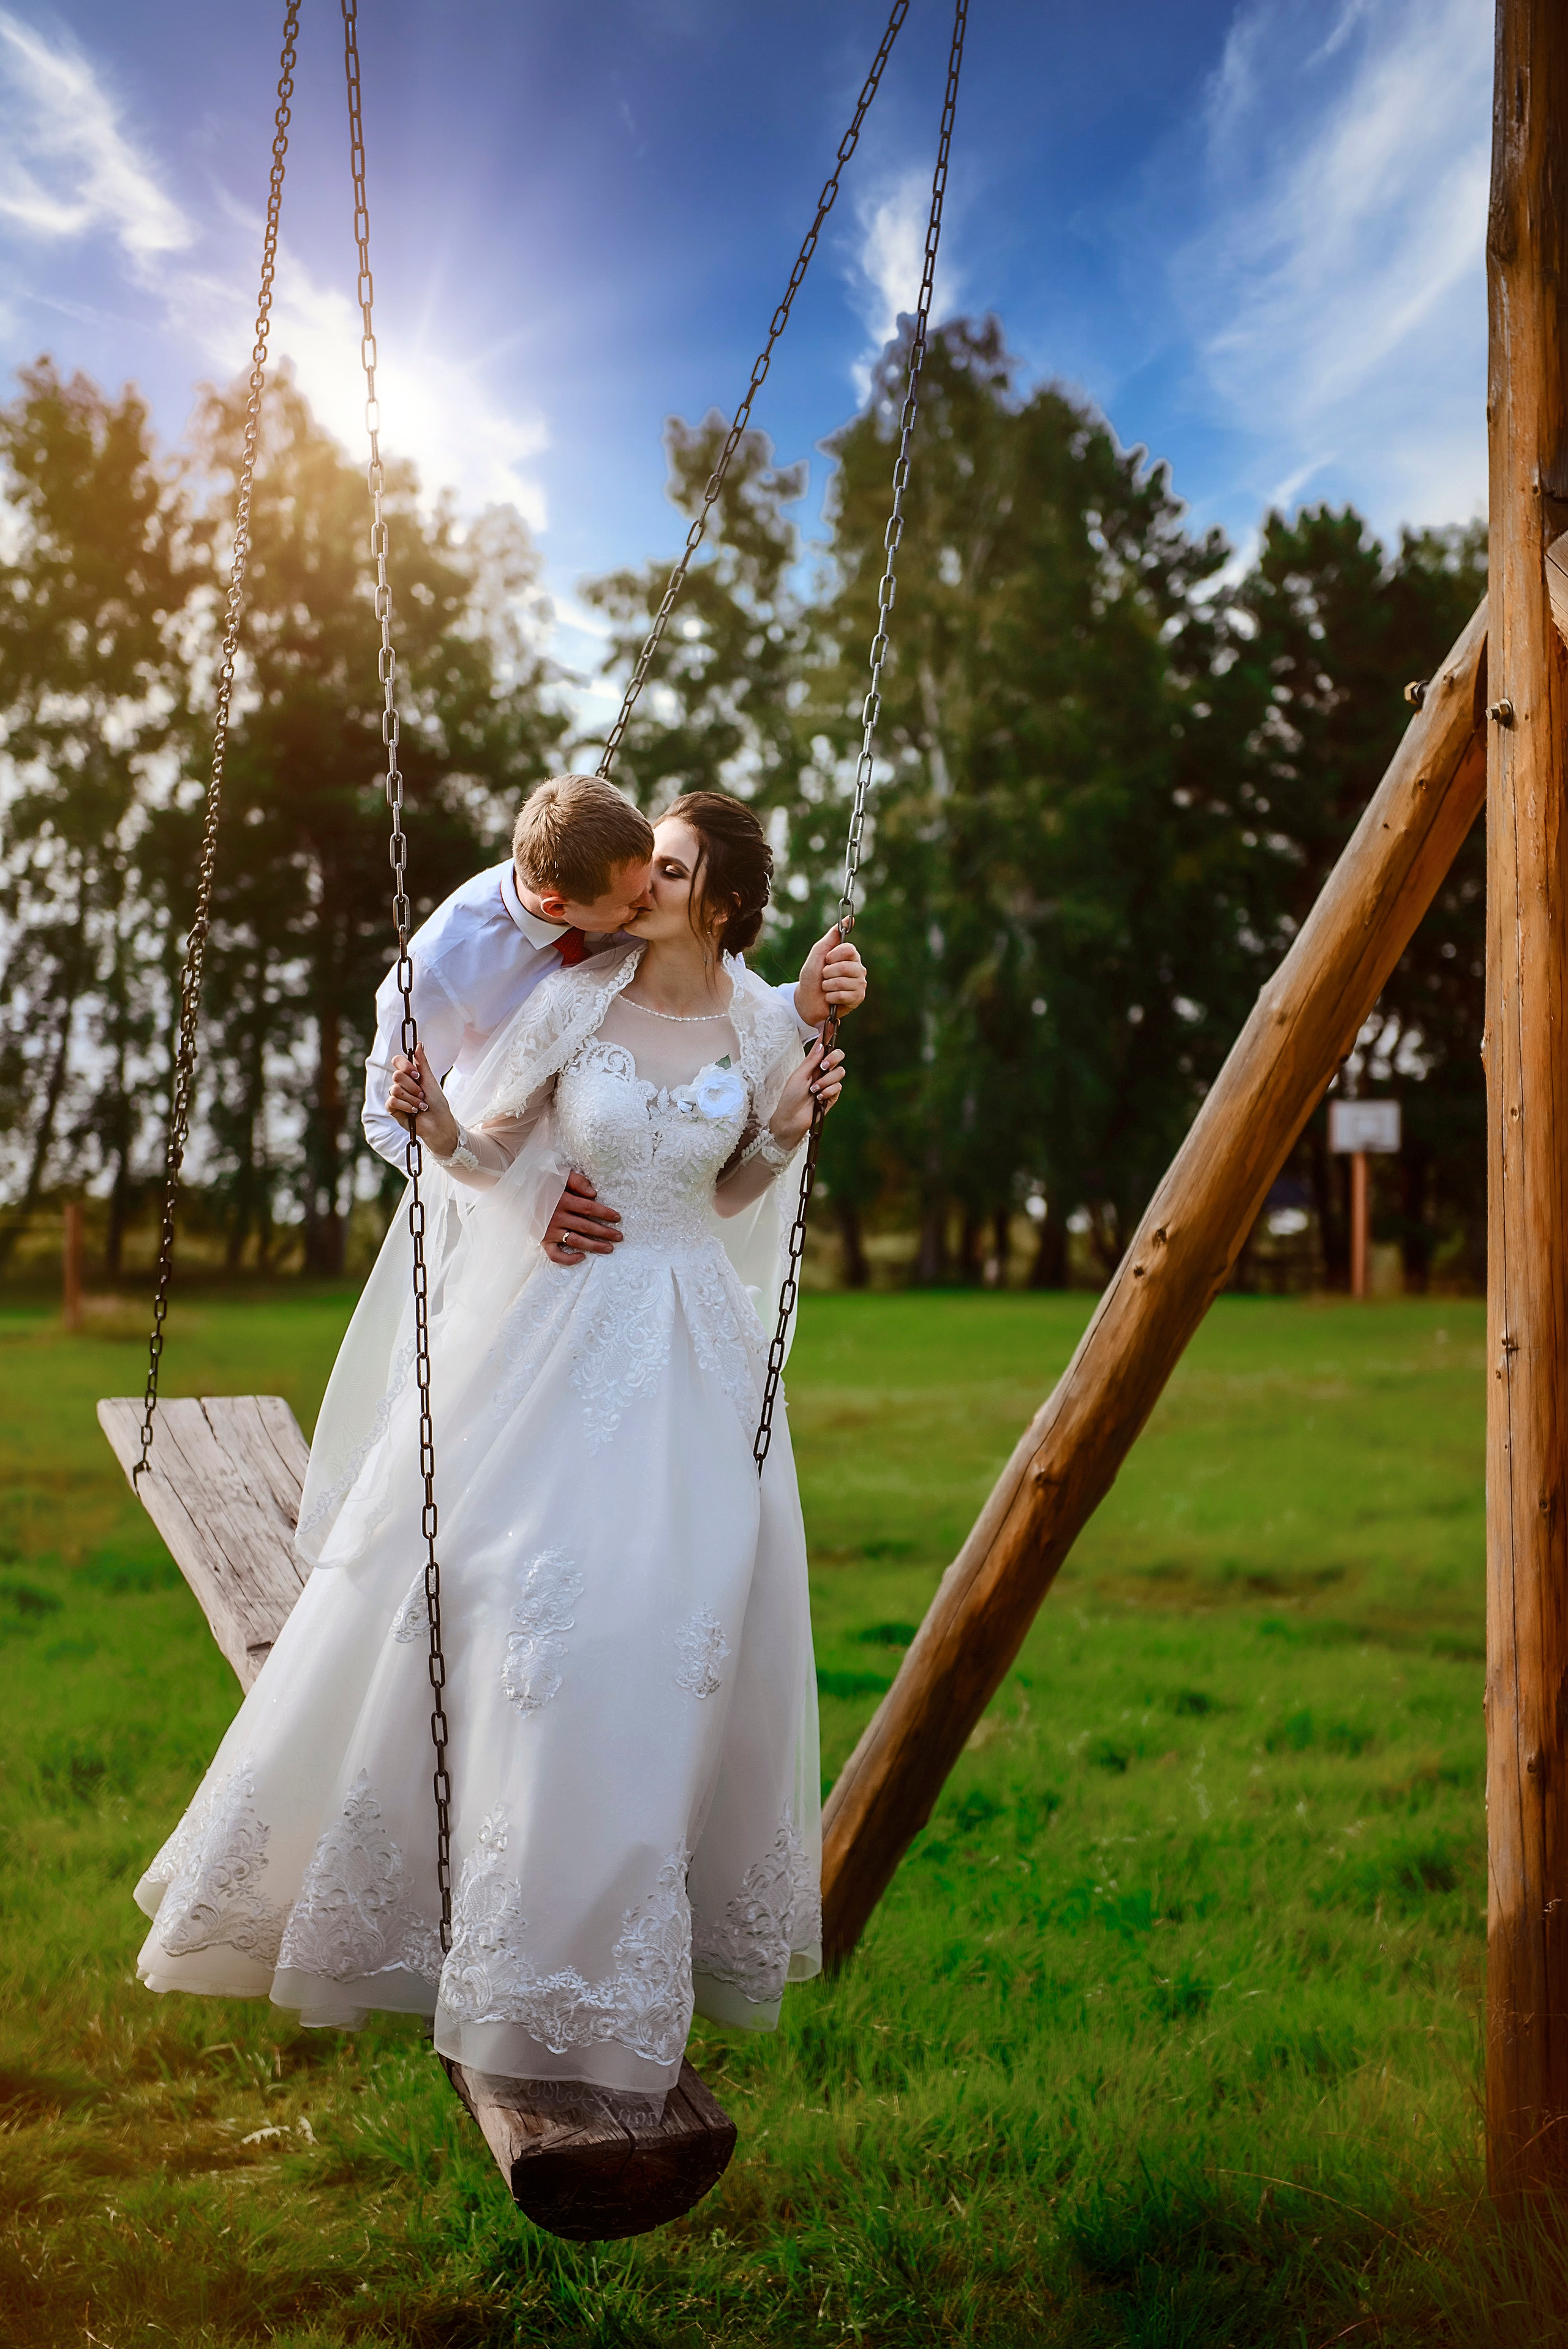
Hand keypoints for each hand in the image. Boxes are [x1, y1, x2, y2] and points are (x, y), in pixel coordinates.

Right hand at [388, 1047, 459, 1158]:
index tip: (417, 1075)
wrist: (439, 1124)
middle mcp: (402, 1084)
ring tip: (421, 1106)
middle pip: (396, 1075)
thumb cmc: (437, 1103)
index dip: (405, 1066)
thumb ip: (422, 1063)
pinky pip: (392, 1101)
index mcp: (410, 1075)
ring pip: (395, 1089)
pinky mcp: (393, 1109)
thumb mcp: (431, 1081)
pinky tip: (414, 1111)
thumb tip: (418, 1044)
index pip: (398, 1061)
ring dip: (412, 1098)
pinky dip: (406, 1106)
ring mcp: (396, 1096)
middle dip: (413, 1087)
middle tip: (423, 1095)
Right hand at [543, 1167, 622, 1265]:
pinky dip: (568, 1259)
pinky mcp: (542, 1240)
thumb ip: (577, 1181)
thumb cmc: (539, 1181)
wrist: (514, 1192)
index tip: (617, 1218)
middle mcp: (558, 1217)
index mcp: (563, 1200)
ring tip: (609, 1249)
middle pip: (586, 1226)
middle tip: (619, 1237)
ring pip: (576, 1241)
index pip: (589, 1208)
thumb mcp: (558, 1174)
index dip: (605, 1213)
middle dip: (605, 1232)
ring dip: (594, 1246)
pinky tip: (581, 1257)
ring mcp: (550, 1231)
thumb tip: (594, 1193)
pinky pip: (555, 1254)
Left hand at [769, 1038, 845, 1152]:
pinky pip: (838, 1087)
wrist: (792, 1118)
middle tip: (824, 1066)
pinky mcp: (832, 1096)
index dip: (828, 1036)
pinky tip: (818, 1098)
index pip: (823, 1047)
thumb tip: (822, 1045)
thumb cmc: (790, 1097)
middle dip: (833, 1059)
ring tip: (814, 1090)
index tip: (833, 1024)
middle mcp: (822, 1072)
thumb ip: (812, 1060)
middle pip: (838, 1056)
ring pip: (840, 1072)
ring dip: (826, 1081)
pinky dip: (828, 1092)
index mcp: (812, 1064)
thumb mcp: (799, 1075)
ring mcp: (828, 1083)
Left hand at [794, 925, 865, 1025]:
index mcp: (850, 956)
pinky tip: (830, 998)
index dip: (834, 955)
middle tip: (824, 977)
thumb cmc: (812, 976)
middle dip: (828, 973)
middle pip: (845, 967)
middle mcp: (858, 968)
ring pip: (842, 982)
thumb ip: (832, 936)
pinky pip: (843, 995)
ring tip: (826, 988)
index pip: (849, 949)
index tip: (826, 960)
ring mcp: (859, 984)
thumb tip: (849, 919)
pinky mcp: (858, 998)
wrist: (807, 999)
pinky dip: (830, 997)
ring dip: (827, 986)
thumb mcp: (819, 953)